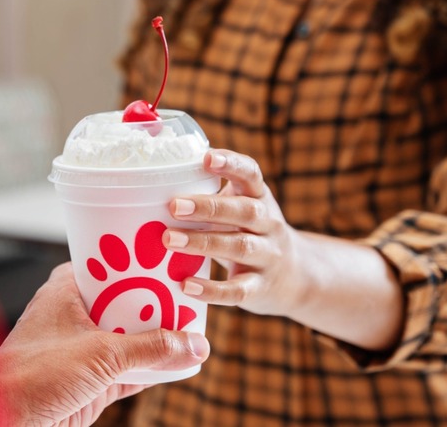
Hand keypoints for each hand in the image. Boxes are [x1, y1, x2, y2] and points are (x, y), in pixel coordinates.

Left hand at [0, 262, 209, 425]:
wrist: (6, 420)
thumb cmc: (30, 375)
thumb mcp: (101, 354)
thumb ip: (149, 349)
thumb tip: (191, 343)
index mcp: (66, 292)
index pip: (108, 265)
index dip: (136, 261)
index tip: (166, 258)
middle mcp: (74, 317)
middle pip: (124, 302)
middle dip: (153, 302)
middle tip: (186, 292)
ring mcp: (83, 350)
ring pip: (129, 337)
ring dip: (156, 338)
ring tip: (190, 328)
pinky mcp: (91, 382)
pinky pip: (130, 371)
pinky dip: (152, 369)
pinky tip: (177, 365)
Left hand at [162, 149, 304, 315]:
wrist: (294, 276)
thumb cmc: (250, 234)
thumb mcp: (240, 209)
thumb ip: (210, 198)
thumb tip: (152, 188)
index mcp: (259, 198)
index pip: (251, 174)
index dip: (231, 164)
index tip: (207, 157)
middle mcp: (269, 224)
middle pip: (245, 211)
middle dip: (208, 207)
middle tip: (173, 205)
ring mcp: (268, 256)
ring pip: (239, 247)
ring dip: (202, 243)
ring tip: (168, 240)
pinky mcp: (260, 288)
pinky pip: (237, 290)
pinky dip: (211, 289)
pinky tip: (186, 285)